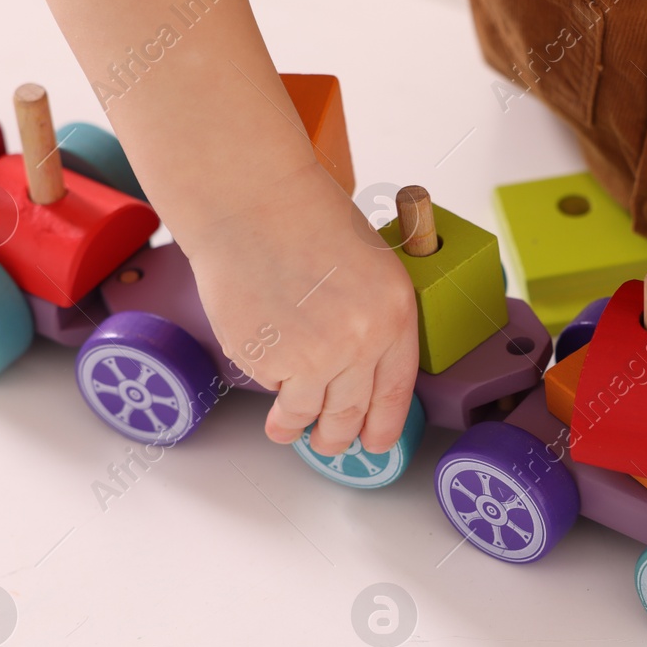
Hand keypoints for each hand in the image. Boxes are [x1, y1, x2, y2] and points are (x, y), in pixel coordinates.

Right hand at [188, 163, 419, 452]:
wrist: (251, 202)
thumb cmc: (305, 220)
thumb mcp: (370, 267)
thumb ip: (374, 321)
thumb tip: (363, 373)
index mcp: (394, 314)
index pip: (396, 391)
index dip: (384, 425)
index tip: (375, 443)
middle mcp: (360, 341)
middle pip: (352, 414)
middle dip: (339, 437)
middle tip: (330, 444)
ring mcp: (313, 355)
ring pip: (309, 414)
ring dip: (296, 428)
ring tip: (287, 428)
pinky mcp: (268, 359)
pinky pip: (271, 388)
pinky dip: (266, 385)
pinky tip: (263, 363)